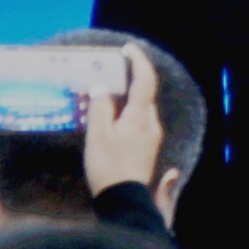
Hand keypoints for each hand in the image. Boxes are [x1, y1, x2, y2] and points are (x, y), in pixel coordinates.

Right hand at [91, 52, 169, 203]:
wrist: (123, 199)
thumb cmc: (109, 165)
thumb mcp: (98, 135)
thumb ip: (99, 108)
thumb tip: (101, 87)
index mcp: (140, 117)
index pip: (145, 81)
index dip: (138, 62)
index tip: (128, 49)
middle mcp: (151, 124)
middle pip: (142, 95)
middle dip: (129, 81)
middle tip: (109, 74)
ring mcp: (150, 137)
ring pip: (139, 110)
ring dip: (125, 99)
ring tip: (104, 97)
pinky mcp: (145, 149)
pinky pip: (137, 123)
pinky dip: (125, 114)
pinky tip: (110, 121)